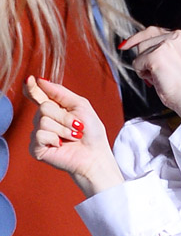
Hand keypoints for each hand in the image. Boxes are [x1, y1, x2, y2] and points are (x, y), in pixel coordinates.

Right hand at [26, 76, 123, 196]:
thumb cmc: (91, 133)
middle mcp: (43, 120)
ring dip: (63, 129)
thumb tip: (41, 80)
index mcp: (54, 108)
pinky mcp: (36, 148)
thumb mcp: (80, 105)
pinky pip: (40, 135)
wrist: (95, 155)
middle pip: (44, 107)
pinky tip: (61, 145)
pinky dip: (55, 139)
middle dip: (64, 117)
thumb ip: (60, 92)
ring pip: (43, 121)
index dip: (32, 87)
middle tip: (77, 127)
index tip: (30, 80)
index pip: (36, 94)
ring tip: (72, 138)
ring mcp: (39, 134)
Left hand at [120, 27, 180, 117]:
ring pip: (140, 51)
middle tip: (156, 73)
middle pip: (144, 41)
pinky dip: (142, 74)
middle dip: (145, 58)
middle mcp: (175, 36)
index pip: (153, 31)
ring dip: (144, 67)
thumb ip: (160, 49)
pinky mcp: (156, 56)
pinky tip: (156, 79)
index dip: (139, 38)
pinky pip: (137, 63)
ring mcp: (165, 45)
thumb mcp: (174, 60)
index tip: (126, 45)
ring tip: (160, 77)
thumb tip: (134, 44)